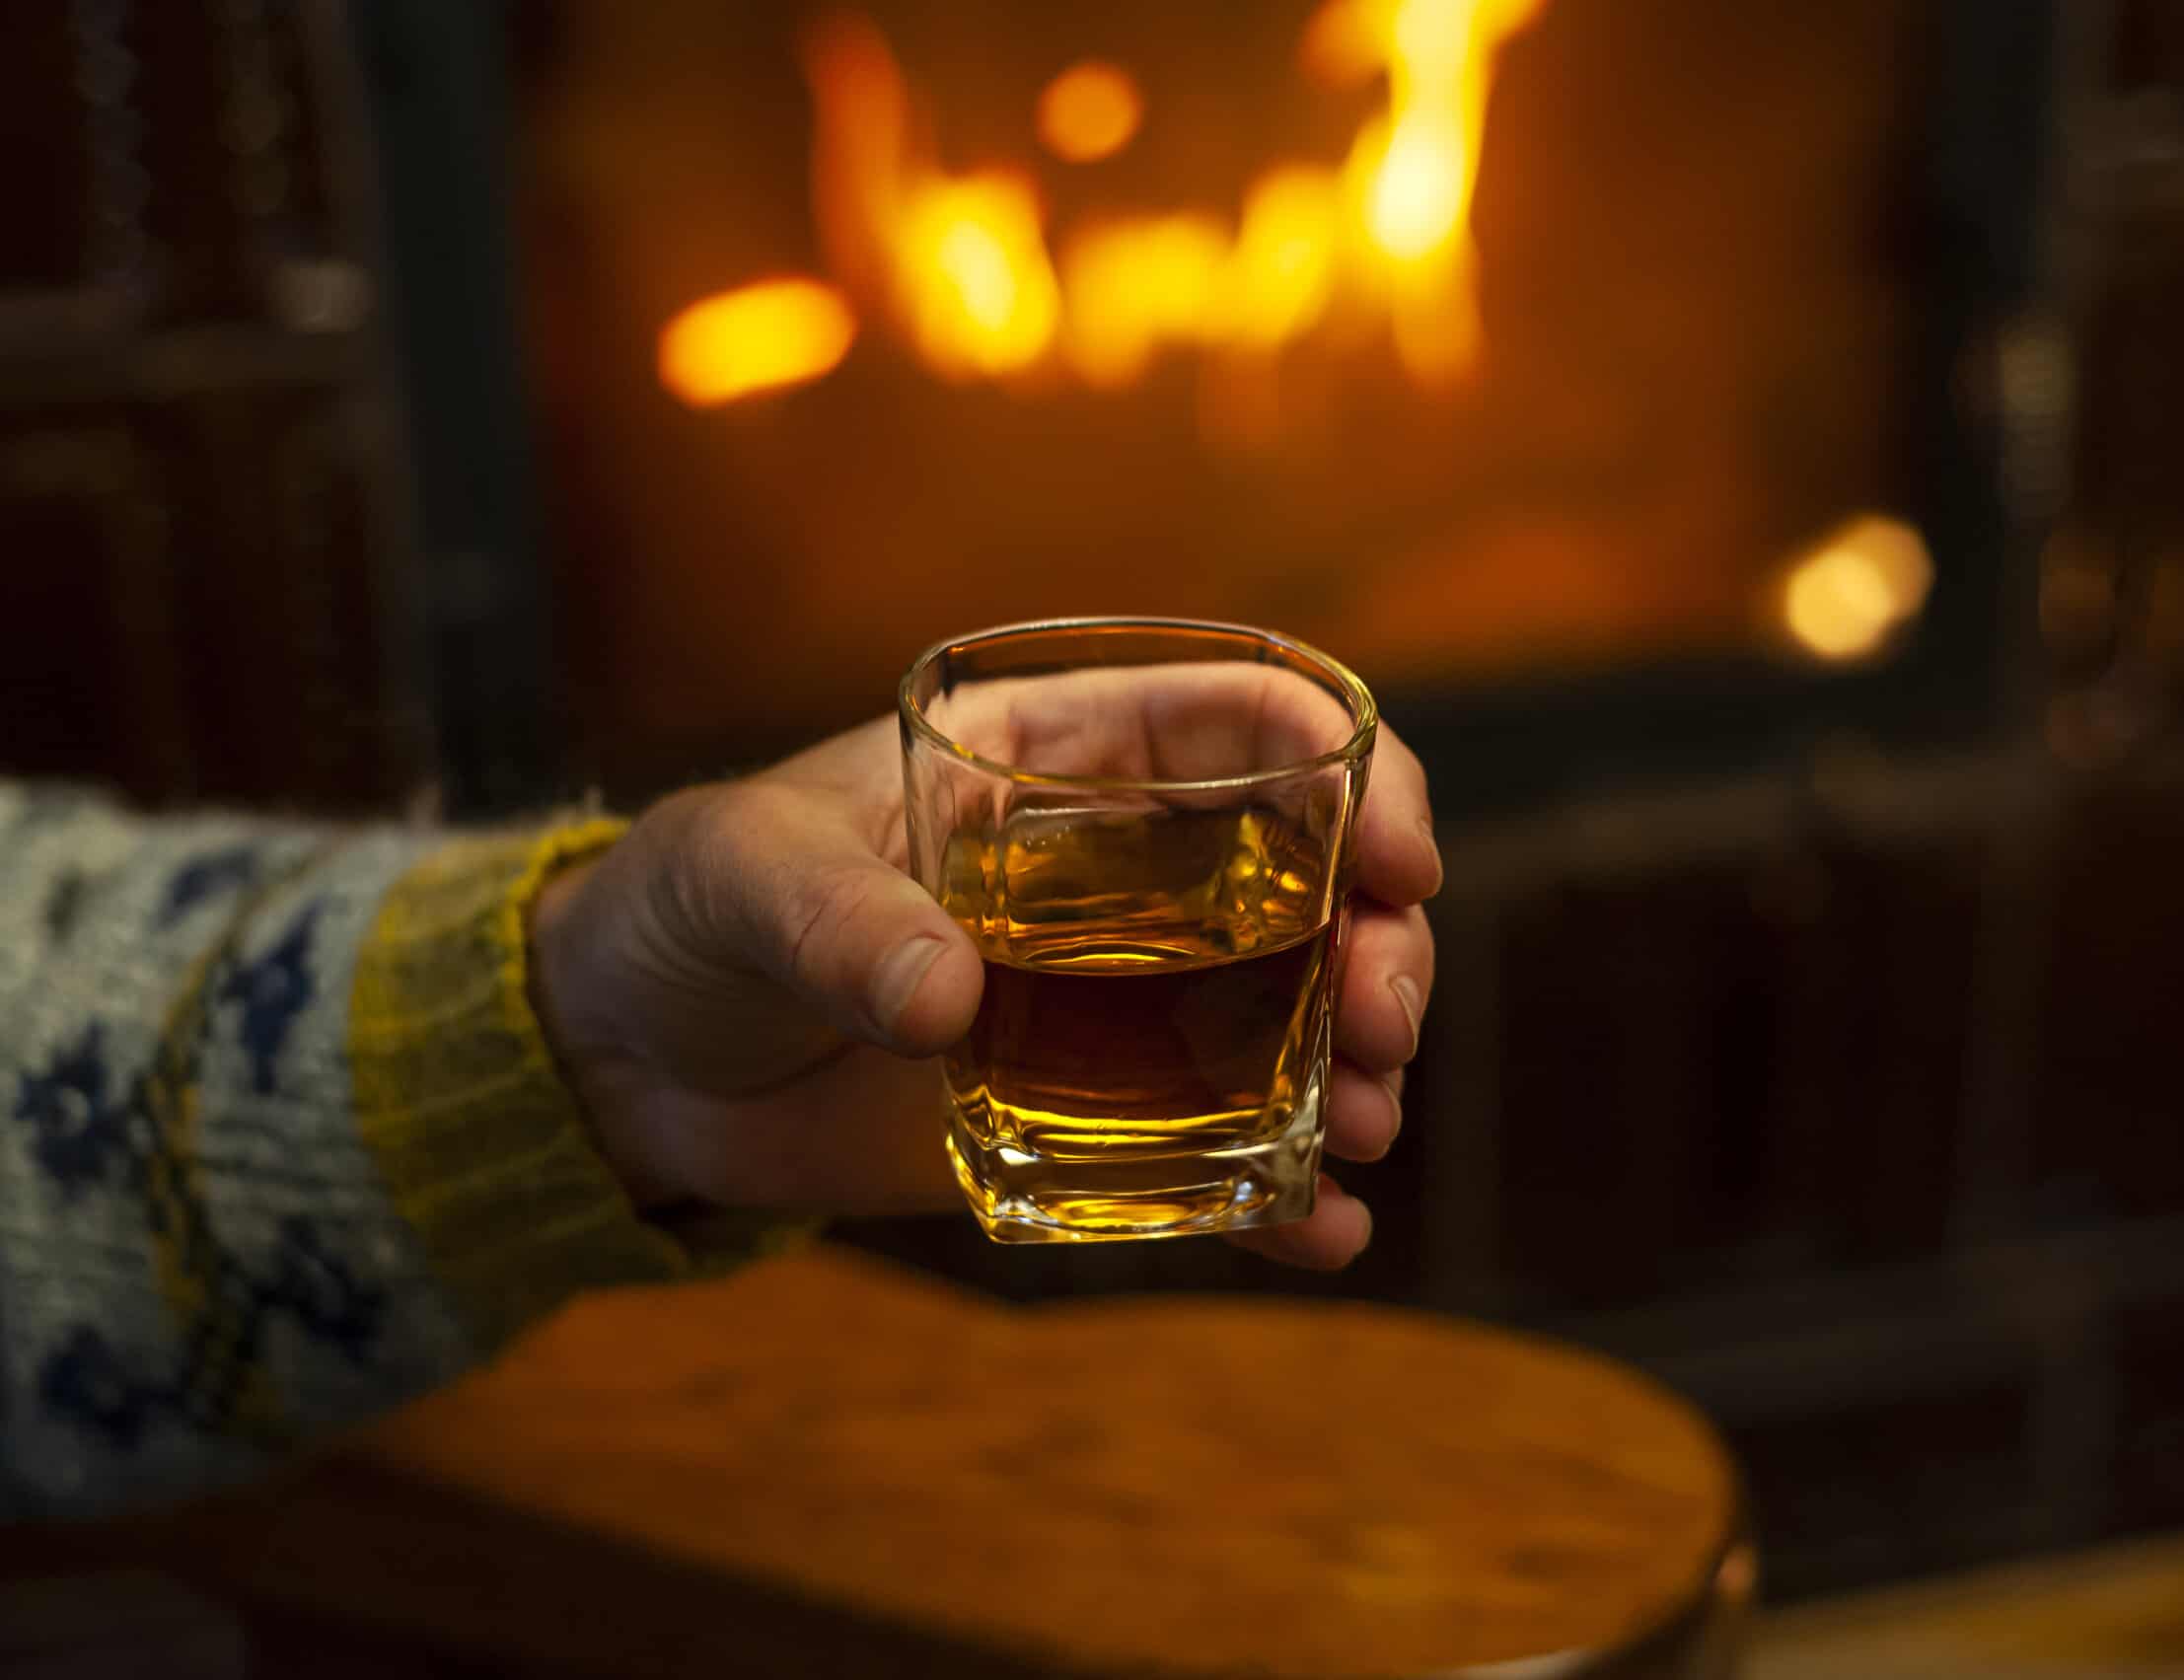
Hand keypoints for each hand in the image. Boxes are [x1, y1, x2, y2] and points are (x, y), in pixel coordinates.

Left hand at [528, 692, 1439, 1269]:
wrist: (630, 1065)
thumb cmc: (683, 912)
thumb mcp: (742, 880)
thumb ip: (837, 920)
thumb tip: (948, 998)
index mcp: (1060, 758)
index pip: (1254, 723)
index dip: (1357, 772)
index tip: (1398, 863)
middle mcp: (1122, 873)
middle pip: (1314, 879)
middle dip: (1381, 943)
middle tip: (1376, 1020)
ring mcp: (1117, 1001)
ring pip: (1294, 1011)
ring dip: (1356, 1063)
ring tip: (1360, 1125)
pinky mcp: (1089, 1115)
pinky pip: (1219, 1149)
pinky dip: (1284, 1191)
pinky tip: (1322, 1229)